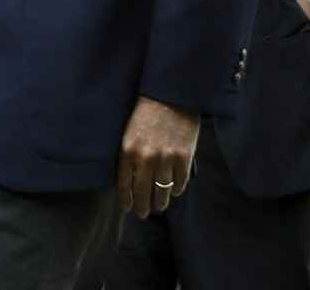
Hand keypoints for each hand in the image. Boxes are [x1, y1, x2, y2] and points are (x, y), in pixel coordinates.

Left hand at [116, 96, 199, 218]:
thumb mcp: (128, 131)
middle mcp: (146, 158)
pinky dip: (176, 190)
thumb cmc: (145, 111)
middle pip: (143, 192)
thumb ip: (128, 154)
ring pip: (162, 190)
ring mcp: (166, 159)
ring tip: (159, 206)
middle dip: (143, 206)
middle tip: (143, 214)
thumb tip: (129, 177)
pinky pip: (180, 182)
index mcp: (127, 150)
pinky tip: (174, 192)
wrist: (170, 95)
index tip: (127, 209)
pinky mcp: (184, 158)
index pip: (124, 184)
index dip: (126, 200)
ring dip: (160, 202)